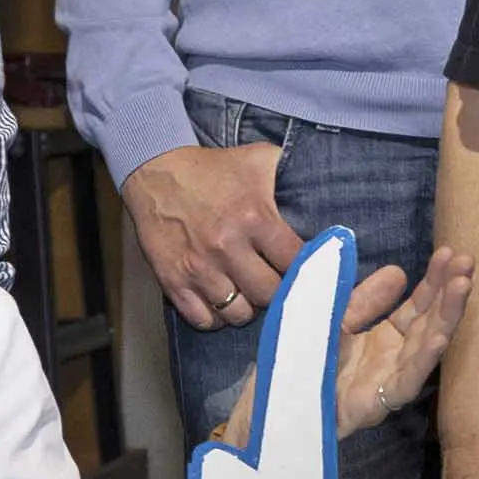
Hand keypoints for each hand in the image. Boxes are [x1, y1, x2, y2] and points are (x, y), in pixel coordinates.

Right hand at [125, 143, 305, 330]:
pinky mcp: (173, 280)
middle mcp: (227, 246)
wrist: (155, 170)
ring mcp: (199, 267)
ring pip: (239, 313)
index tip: (303, 271)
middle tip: (274, 283)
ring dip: (247, 308)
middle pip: (269, 295)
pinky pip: (204, 319)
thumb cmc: (210, 168)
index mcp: (254, 217)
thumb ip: (291, 174)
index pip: (295, 263)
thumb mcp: (257, 159)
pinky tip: (220, 302)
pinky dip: (216, 317)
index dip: (304, 270)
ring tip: (248, 294)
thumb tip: (323, 189)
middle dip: (276, 292)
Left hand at [208, 250, 476, 449]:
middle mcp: (390, 361)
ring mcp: (383, 384)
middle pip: (427, 323)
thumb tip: (399, 273)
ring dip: (446, 318)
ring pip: (425, 349)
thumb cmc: (297, 364)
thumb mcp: (330, 319)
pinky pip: (404, 384)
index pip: (417, 307)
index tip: (450, 254)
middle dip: (449, 294)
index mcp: (382, 341)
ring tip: (463, 287)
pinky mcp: (372, 406)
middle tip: (468, 262)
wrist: (266, 408)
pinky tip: (439, 337)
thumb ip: (362, 300)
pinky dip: (423, 361)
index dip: (434, 282)